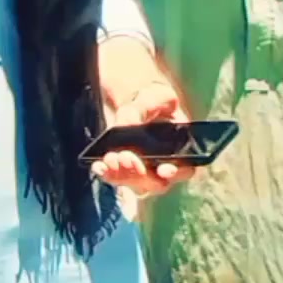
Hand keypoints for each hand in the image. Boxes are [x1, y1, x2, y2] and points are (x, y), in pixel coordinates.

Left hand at [92, 78, 191, 198]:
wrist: (135, 102)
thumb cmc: (153, 99)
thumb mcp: (153, 97)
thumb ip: (143, 109)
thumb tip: (127, 124)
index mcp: (182, 149)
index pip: (185, 169)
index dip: (176, 172)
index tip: (163, 169)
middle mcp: (165, 166)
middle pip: (157, 183)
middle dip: (141, 174)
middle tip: (125, 158)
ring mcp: (145, 173)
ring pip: (136, 185)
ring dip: (121, 176)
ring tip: (109, 159)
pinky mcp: (126, 172)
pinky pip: (118, 179)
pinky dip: (107, 174)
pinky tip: (97, 166)